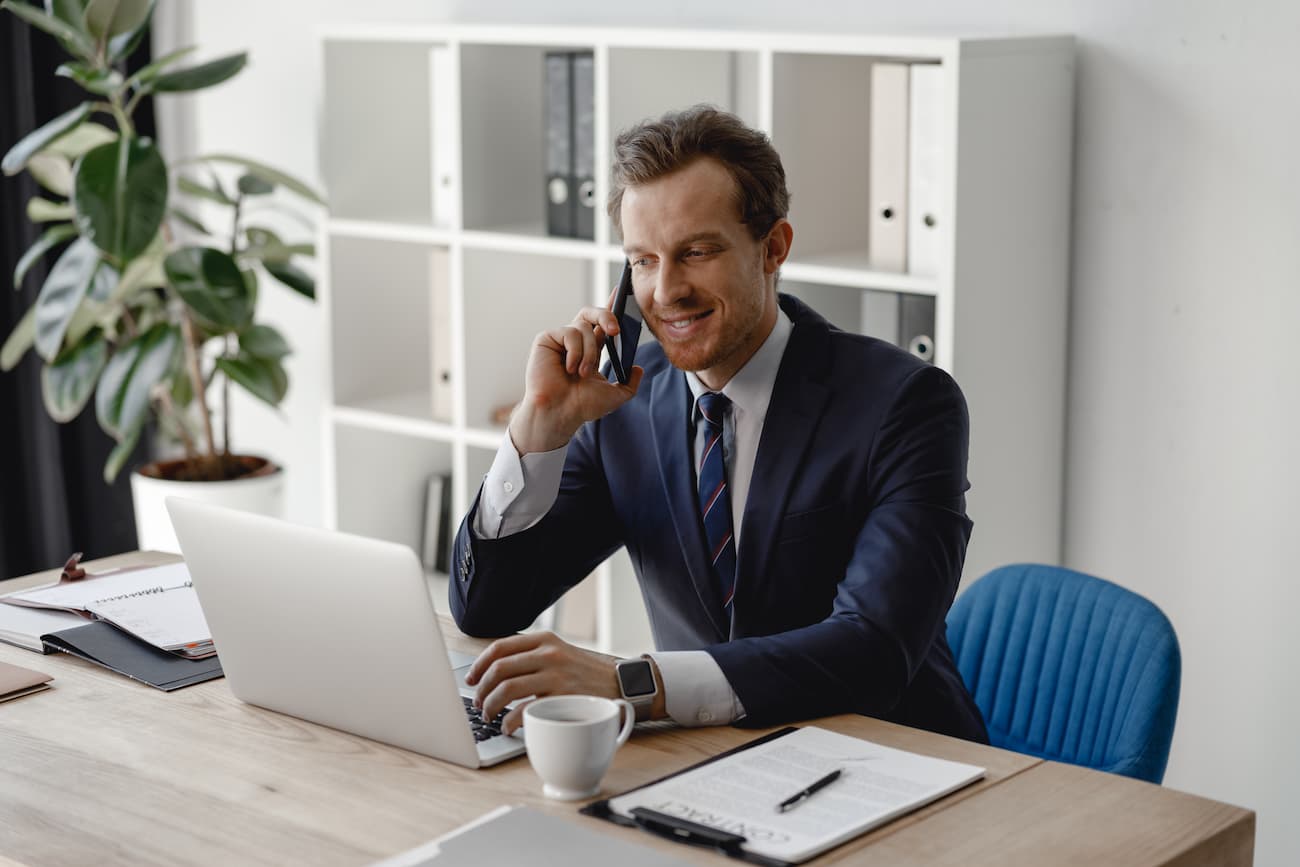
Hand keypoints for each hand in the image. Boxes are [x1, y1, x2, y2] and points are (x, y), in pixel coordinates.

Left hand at [465, 631, 618, 734]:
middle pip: (499, 668)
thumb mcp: (561, 652)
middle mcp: (548, 653)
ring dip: (490, 705)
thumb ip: (533, 656)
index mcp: (544, 640)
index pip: (499, 647)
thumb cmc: (588, 673)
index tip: (471, 679)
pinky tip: (508, 727)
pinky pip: (525, 710)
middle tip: (478, 703)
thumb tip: (496, 673)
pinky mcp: (562, 697)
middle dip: (481, 689)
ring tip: (489, 715)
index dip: (479, 665)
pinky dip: (510, 721)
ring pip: (507, 688)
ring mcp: (555, 675)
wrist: (623, 683)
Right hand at [509, 305, 643, 454]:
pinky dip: (575, 352)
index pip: (603, 323)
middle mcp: (576, 341)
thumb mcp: (615, 396)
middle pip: (592, 313)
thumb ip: (630, 384)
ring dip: (589, 352)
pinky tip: (568, 368)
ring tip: (582, 373)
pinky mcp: (547, 339)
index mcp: (591, 349)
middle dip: (607, 315)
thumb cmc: (581, 406)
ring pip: (584, 327)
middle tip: (615, 331)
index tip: (622, 293)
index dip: (612, 307)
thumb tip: (638, 369)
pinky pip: (569, 332)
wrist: (560, 413)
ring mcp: (561, 339)